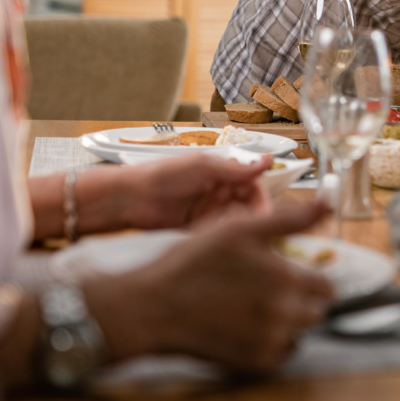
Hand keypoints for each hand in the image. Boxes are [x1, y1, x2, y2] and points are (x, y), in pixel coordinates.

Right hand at [89, 200, 335, 371]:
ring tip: (257, 307)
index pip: (327, 287)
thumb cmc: (194, 261)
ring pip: (299, 333)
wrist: (153, 306)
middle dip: (303, 300)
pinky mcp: (253, 362)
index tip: (294, 274)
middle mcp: (284, 315)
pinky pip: (280, 353)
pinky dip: (272, 343)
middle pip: (317, 312)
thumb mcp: (241, 227)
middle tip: (273, 289)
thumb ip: (291, 219)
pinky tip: (248, 325)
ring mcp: (269, 342)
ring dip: (289, 322)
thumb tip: (327, 205)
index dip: (312, 278)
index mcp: (286, 279)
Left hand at [111, 153, 273, 230]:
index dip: (261, 199)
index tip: (264, 214)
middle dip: (251, 217)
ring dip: (235, 228)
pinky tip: (217, 240)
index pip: (253, 186)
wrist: (130, 199)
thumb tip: (268, 160)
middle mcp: (218, 191)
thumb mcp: (204, 167)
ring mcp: (208, 210)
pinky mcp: (197, 228)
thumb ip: (236, 169)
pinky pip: (217, 233)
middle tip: (250, 231)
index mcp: (222, 172)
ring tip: (231, 235)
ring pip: (234, 222)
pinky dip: (220, 236)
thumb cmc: (163, 175)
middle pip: (247, 206)